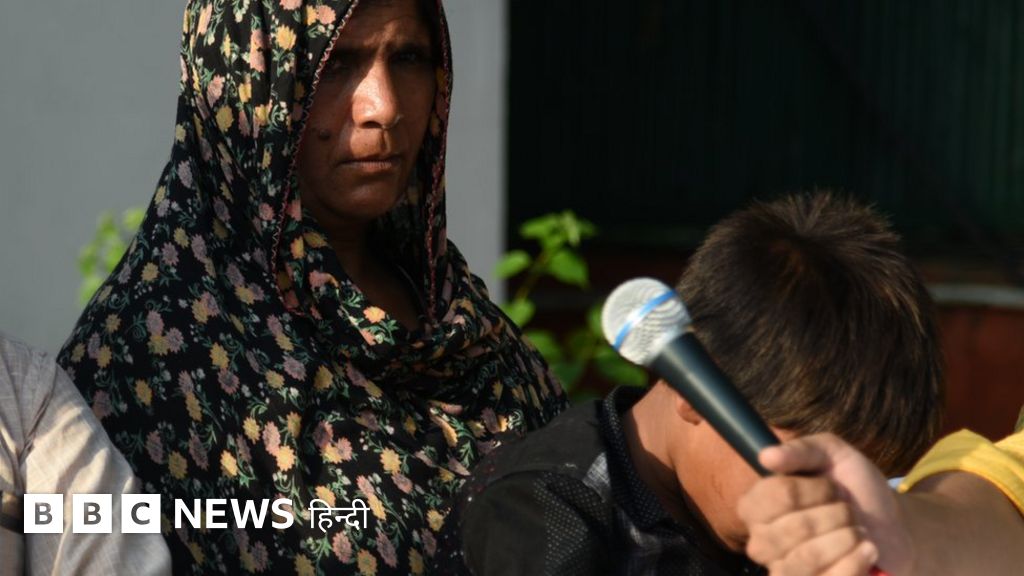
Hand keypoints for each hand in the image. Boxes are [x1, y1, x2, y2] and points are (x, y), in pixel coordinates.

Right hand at [737, 433, 913, 574]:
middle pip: (793, 528)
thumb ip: (800, 450)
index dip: (813, 490)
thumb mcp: (833, 455)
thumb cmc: (855, 488)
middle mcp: (760, 541)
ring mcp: (782, 571)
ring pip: (806, 559)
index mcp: (757, 505)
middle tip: (849, 511)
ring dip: (845, 539)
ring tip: (859, 532)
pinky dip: (855, 562)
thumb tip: (767, 456)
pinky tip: (867, 551)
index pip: (776, 495)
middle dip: (836, 515)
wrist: (892, 528)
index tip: (831, 487)